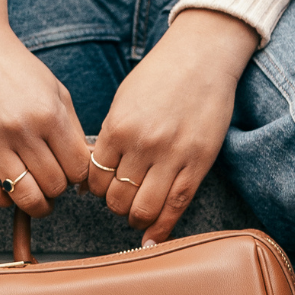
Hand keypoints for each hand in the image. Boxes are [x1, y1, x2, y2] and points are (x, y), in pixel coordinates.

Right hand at [0, 0, 88, 218]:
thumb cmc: (17, 69)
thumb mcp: (55, 91)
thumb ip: (72, 129)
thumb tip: (85, 169)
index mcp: (50, 114)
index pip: (78, 168)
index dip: (78, 176)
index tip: (70, 171)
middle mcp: (23, 130)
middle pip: (53, 185)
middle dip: (57, 189)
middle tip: (51, 180)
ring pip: (24, 196)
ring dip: (34, 202)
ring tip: (35, 195)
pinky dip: (2, 201)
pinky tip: (8, 191)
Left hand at [89, 9, 258, 242]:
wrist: (201, 58)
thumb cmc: (159, 76)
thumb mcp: (124, 101)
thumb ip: (110, 137)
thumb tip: (93, 176)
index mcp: (118, 127)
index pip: (95, 177)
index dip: (95, 189)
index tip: (103, 187)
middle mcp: (143, 145)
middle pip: (116, 199)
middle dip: (115, 206)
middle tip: (121, 200)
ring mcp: (172, 156)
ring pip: (144, 209)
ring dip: (136, 218)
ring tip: (138, 213)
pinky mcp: (198, 163)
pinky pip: (176, 206)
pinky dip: (162, 227)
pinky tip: (154, 236)